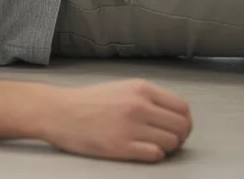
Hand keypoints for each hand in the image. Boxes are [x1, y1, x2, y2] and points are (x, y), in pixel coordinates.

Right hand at [39, 79, 192, 162]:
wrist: (58, 111)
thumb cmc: (88, 102)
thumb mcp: (122, 88)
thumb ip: (148, 98)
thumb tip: (174, 115)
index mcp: (141, 88)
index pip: (182, 108)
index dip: (184, 121)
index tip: (177, 127)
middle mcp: (138, 105)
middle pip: (181, 127)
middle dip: (179, 136)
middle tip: (168, 140)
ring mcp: (130, 126)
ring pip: (172, 142)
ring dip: (167, 147)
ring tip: (153, 145)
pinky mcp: (120, 146)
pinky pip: (155, 154)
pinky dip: (154, 155)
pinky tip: (142, 150)